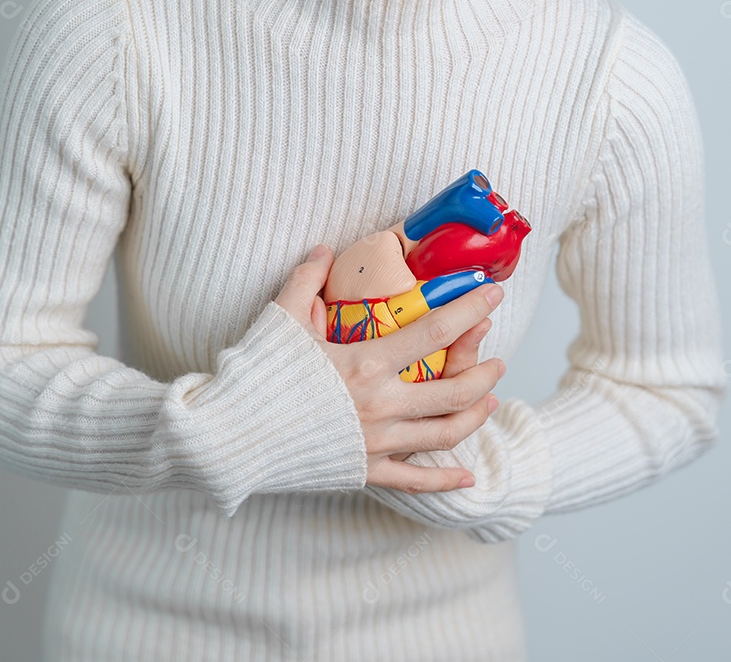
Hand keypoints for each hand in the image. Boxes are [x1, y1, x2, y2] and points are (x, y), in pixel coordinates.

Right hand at [274, 244, 506, 494]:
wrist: (231, 435)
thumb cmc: (256, 374)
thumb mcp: (281, 317)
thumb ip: (307, 279)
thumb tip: (325, 249)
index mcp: (366, 362)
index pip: (435, 331)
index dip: (469, 310)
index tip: (491, 295)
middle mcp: (381, 404)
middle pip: (454, 390)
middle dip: (485, 371)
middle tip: (498, 358)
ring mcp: (376, 442)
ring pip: (445, 433)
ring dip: (476, 414)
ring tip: (490, 400)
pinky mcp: (364, 470)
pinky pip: (415, 481)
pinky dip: (445, 480)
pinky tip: (468, 478)